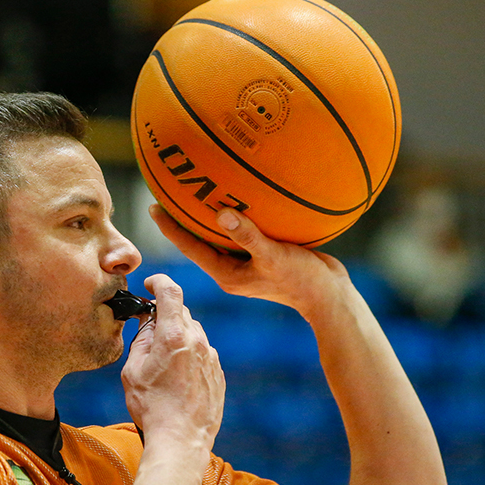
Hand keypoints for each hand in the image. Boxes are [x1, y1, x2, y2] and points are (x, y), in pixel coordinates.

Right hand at [120, 273, 224, 445]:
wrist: (181, 440)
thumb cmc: (152, 407)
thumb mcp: (132, 371)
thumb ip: (141, 340)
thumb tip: (147, 323)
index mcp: (173, 337)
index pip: (170, 292)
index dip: (159, 282)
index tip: (150, 284)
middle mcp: (196, 342)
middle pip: (181, 312)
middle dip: (165, 315)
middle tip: (149, 332)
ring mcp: (211, 358)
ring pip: (193, 333)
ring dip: (178, 336)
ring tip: (163, 363)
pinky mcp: (218, 374)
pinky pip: (203, 353)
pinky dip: (190, 355)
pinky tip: (178, 377)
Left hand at [148, 204, 351, 322]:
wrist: (331, 296)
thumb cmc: (302, 280)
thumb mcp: (274, 257)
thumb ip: (247, 236)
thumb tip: (221, 213)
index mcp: (226, 273)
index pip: (190, 247)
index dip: (170, 228)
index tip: (153, 207)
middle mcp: (231, 268)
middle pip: (199, 240)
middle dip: (182, 218)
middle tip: (166, 191)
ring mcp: (247, 262)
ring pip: (220, 235)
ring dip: (208, 215)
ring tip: (196, 188)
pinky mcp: (263, 253)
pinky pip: (242, 231)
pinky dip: (237, 215)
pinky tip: (239, 193)